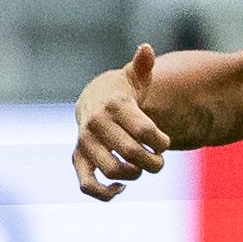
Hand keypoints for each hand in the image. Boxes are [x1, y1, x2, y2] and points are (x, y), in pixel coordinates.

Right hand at [73, 44, 170, 200]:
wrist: (93, 101)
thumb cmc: (123, 92)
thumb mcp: (135, 78)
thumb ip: (143, 66)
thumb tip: (146, 48)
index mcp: (114, 106)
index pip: (145, 130)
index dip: (162, 141)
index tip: (164, 141)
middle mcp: (96, 125)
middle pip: (132, 153)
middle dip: (154, 162)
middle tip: (159, 160)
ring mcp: (85, 144)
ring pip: (112, 169)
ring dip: (136, 175)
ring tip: (143, 168)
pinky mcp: (78, 159)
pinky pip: (87, 186)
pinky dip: (105, 193)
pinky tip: (122, 187)